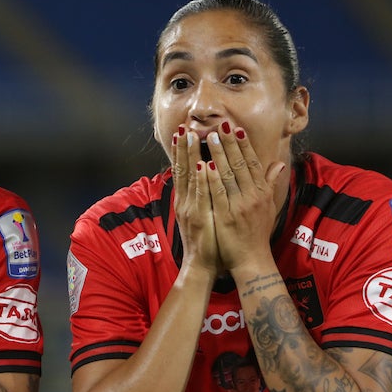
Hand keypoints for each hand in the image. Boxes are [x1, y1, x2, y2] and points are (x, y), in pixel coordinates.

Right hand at [171, 126, 219, 277]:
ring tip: (190, 136)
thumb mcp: (206, 215)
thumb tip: (209, 181)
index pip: (184, 171)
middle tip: (183, 127)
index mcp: (187, 200)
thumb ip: (208, 196)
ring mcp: (190, 209)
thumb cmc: (208, 240)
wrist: (202, 265)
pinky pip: (201, 195)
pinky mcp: (199, 217)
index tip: (184, 132)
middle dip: (183, 148)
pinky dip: (202, 179)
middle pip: (182, 169)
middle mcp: (185, 201)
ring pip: (189, 177)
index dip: (183, 152)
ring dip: (189, 157)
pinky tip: (204, 165)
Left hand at [202, 122, 286, 273]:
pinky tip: (203, 165)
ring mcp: (239, 206)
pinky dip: (211, 179)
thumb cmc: (257, 232)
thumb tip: (280, 164)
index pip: (252, 163)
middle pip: (240, 164)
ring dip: (219, 155)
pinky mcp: (225, 217)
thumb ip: (271, 183)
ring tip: (210, 137)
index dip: (244, 145)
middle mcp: (252, 196)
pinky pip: (217, 194)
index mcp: (261, 192)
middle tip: (221, 124)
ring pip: (228, 175)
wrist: (251, 259)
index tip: (236, 128)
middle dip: (230, 143)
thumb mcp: (269, 206)